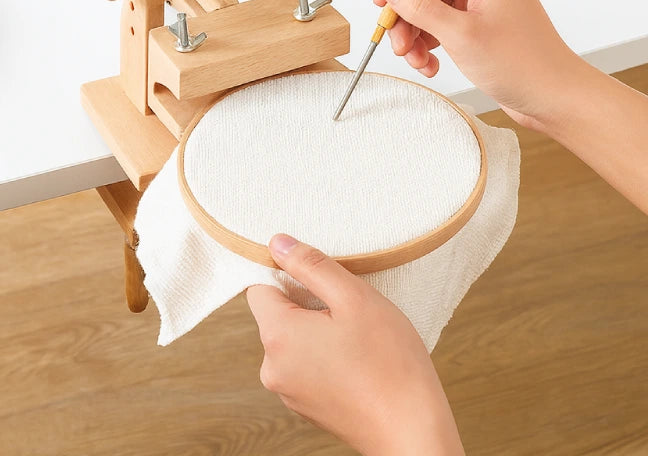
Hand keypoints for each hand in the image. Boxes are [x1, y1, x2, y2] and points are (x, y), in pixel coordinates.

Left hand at [246, 235, 463, 454]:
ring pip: (293, 340)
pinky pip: (305, 365)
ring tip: (357, 338)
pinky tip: (357, 360)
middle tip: (348, 311)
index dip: (287, 275)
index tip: (320, 280)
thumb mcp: (353, 297)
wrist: (413, 431)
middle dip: (307, 304)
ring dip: (318, 330)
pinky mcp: (306, 406)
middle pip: (276, 315)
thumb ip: (310, 265)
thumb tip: (277, 243)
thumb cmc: (389, 362)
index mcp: (277, 336)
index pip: (260, 288)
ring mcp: (288, 392)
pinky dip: (325, 355)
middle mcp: (272, 368)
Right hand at [374, 0, 582, 129]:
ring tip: (413, 59)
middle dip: (405, 11)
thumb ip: (420, 7)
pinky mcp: (475, 24)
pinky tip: (429, 65)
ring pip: (427, 5)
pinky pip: (438, 24)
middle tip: (394, 39)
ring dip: (413, 32)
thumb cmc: (521, 63)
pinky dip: (427, 44)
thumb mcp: (460, 34)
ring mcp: (478, 1)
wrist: (553, 97)